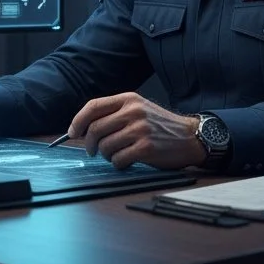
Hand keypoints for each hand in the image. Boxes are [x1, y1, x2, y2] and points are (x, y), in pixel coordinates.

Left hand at [67, 92, 204, 169]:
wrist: (190, 137)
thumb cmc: (161, 126)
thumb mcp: (139, 109)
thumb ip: (115, 114)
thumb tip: (83, 129)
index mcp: (129, 99)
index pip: (93, 106)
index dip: (78, 121)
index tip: (72, 133)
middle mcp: (133, 111)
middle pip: (95, 128)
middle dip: (90, 144)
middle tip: (93, 151)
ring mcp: (140, 129)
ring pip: (105, 146)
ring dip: (107, 155)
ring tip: (118, 154)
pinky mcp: (146, 148)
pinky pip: (118, 160)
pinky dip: (118, 164)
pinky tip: (127, 161)